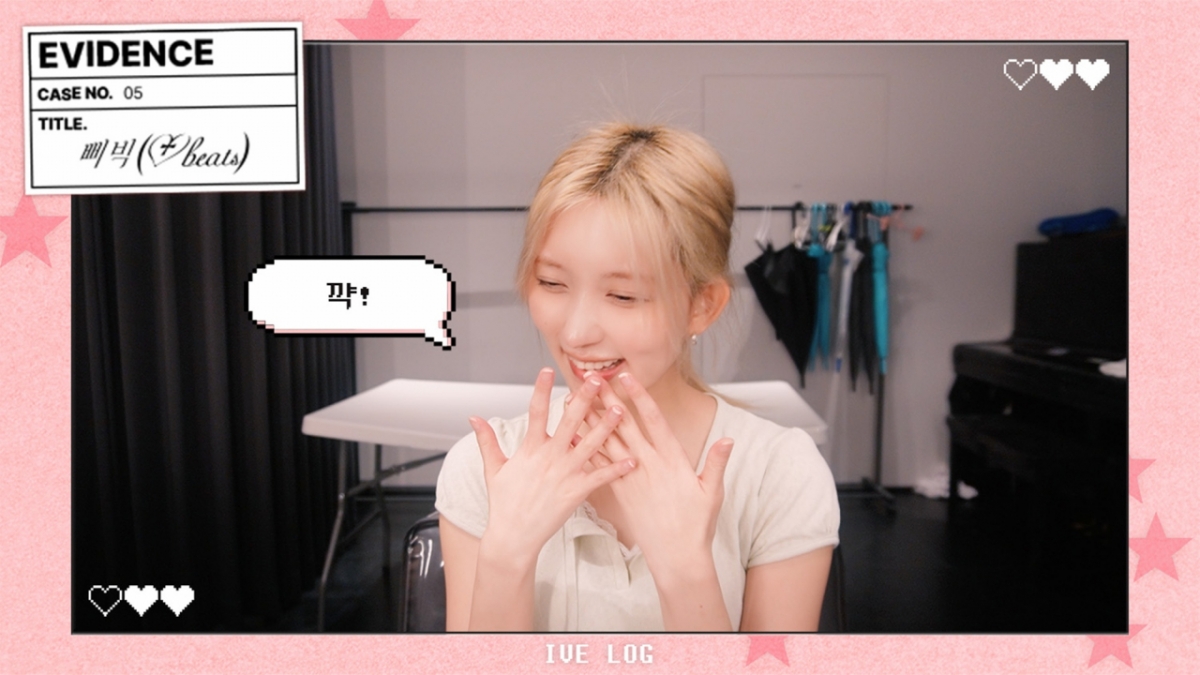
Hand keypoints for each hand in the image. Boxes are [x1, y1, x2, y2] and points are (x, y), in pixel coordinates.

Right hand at [472, 368, 634, 567]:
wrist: (513, 536)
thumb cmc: (504, 503)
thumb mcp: (493, 469)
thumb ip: (487, 440)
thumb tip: (474, 418)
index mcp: (530, 449)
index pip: (536, 411)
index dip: (541, 389)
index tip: (547, 369)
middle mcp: (549, 458)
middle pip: (569, 421)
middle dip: (584, 399)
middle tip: (597, 379)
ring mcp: (564, 474)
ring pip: (590, 444)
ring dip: (606, 426)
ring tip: (620, 409)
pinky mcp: (576, 492)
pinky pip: (600, 477)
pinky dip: (616, 469)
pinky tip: (631, 459)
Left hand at [586, 372, 733, 577]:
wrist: (676, 556)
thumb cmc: (696, 524)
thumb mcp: (712, 492)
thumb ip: (716, 462)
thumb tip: (728, 439)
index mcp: (672, 460)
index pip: (653, 421)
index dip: (639, 397)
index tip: (626, 377)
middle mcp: (648, 465)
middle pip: (624, 426)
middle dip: (606, 399)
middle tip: (592, 377)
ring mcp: (631, 478)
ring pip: (607, 443)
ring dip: (591, 420)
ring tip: (574, 400)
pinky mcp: (619, 492)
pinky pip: (599, 466)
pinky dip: (585, 449)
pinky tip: (572, 436)